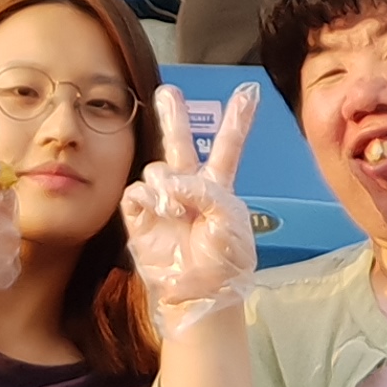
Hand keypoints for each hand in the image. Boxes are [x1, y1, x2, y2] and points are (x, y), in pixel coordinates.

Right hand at [120, 82, 260, 335]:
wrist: (202, 295)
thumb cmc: (225, 262)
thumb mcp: (231, 222)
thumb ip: (205, 192)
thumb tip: (167, 183)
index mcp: (218, 188)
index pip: (227, 146)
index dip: (238, 119)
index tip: (250, 91)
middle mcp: (189, 189)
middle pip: (180, 143)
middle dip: (174, 117)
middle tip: (167, 92)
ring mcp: (162, 202)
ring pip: (156, 167)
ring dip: (166, 182)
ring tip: (176, 209)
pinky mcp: (140, 218)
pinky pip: (135, 192)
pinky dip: (146, 196)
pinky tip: (157, 209)